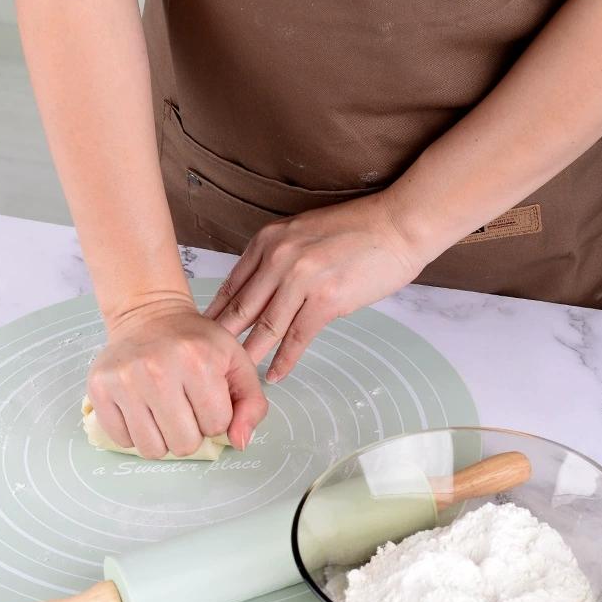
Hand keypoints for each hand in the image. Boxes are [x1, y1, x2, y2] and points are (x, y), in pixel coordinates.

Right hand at [87, 297, 267, 458]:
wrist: (150, 316)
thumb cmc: (196, 342)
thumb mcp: (236, 363)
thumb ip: (252, 405)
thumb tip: (239, 442)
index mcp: (199, 361)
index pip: (216, 427)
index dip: (215, 417)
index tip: (206, 397)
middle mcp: (158, 370)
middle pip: (184, 444)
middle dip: (190, 432)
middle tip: (185, 406)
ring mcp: (125, 380)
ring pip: (152, 450)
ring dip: (162, 437)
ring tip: (164, 411)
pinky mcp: (100, 389)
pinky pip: (123, 441)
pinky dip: (135, 433)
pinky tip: (142, 409)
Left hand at [203, 191, 426, 382]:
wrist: (397, 225)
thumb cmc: (355, 229)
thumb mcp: (302, 233)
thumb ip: (277, 257)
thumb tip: (259, 291)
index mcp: (268, 241)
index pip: (232, 284)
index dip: (216, 313)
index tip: (204, 333)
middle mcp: (278, 258)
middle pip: (241, 309)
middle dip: (223, 340)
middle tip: (210, 361)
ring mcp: (300, 280)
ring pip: (265, 328)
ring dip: (249, 356)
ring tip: (237, 376)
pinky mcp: (325, 301)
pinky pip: (296, 339)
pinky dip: (284, 361)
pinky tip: (274, 375)